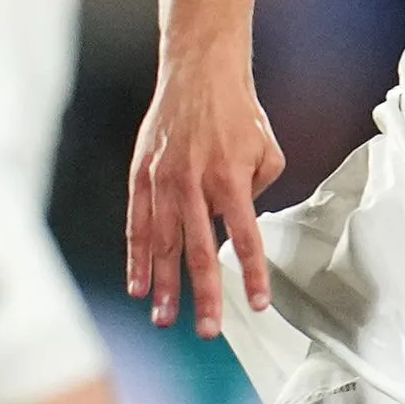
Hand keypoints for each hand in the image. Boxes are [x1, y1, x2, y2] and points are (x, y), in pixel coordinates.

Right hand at [123, 44, 284, 335]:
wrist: (199, 72)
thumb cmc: (237, 113)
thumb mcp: (267, 151)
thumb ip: (258, 192)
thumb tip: (239, 226)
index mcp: (231, 179)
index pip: (245, 237)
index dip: (252, 274)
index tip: (258, 304)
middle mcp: (194, 184)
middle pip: (199, 251)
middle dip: (203, 295)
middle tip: (206, 330)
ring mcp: (163, 181)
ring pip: (163, 244)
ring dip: (164, 285)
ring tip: (165, 318)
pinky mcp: (141, 176)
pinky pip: (137, 224)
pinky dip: (137, 257)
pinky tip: (138, 284)